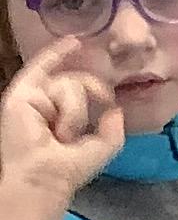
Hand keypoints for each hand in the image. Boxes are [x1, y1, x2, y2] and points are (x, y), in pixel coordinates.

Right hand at [0, 53, 121, 209]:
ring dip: (73, 112)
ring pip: (69, 83)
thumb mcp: (102, 147)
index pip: (76, 90)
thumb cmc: (68, 169)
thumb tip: (115, 109)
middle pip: (78, 83)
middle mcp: (45, 104)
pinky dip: (56, 53)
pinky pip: (42, 67)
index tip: (107, 82)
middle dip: (92, 95)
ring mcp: (33, 97)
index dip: (92, 82)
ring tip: (61, 133)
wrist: (45, 177)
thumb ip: (112, 128)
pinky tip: (74, 42)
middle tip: (85, 120)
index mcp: (60, 116)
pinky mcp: (21, 94)